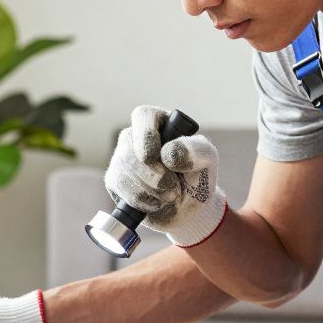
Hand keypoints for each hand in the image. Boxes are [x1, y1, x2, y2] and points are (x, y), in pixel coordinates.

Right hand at [105, 105, 227, 246]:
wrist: (189, 206)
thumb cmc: (198, 175)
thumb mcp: (207, 158)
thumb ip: (194, 150)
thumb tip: (168, 153)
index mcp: (158, 121)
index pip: (143, 117)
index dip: (147, 138)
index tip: (156, 158)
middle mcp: (135, 137)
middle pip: (129, 150)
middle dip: (152, 175)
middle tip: (173, 189)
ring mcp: (121, 158)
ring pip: (122, 172)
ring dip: (149, 190)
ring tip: (170, 197)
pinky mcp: (115, 180)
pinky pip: (119, 189)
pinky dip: (141, 200)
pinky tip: (155, 203)